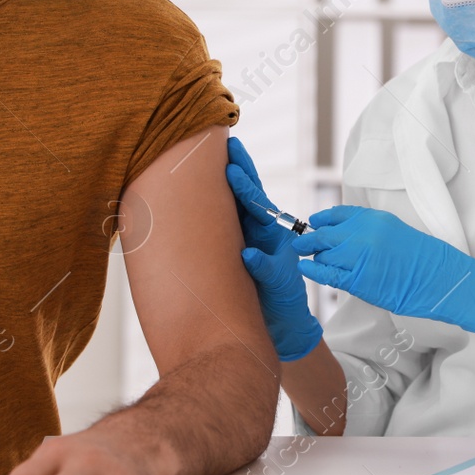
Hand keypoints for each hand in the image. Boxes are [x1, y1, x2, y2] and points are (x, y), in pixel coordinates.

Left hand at [226, 138, 322, 360]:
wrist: (282, 327)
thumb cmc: (255, 294)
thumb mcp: (236, 268)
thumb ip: (227, 246)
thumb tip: (192, 229)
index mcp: (255, 230)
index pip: (245, 195)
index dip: (237, 172)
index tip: (225, 149)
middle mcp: (266, 235)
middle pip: (255, 198)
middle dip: (243, 171)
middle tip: (230, 148)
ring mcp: (276, 253)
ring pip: (262, 220)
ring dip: (248, 198)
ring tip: (233, 175)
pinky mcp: (282, 279)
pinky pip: (270, 269)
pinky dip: (259, 261)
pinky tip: (247, 254)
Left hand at [289, 206, 474, 353]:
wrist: (441, 278)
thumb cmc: (423, 259)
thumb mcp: (395, 232)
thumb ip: (369, 231)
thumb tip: (345, 237)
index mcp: (374, 218)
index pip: (338, 214)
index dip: (321, 220)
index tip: (313, 223)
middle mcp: (363, 233)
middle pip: (324, 233)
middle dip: (309, 239)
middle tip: (300, 243)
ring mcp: (359, 256)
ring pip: (323, 254)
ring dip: (316, 258)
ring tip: (313, 262)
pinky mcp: (357, 279)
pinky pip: (326, 272)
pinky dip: (312, 270)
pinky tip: (305, 268)